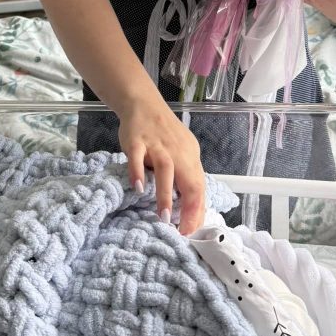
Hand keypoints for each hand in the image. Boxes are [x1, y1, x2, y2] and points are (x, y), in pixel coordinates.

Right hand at [118, 97, 205, 234]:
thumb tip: (191, 206)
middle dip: (188, 208)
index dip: (197, 211)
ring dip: (165, 194)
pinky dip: (138, 172)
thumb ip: (185, 175)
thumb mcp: (181, 153)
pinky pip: (137, 157)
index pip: (199, 187)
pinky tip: (138, 188)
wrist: (144, 104)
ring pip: (166, 171)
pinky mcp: (137, 141)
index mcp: (190, 157)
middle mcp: (177, 152)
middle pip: (189, 180)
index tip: (191, 231)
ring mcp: (157, 145)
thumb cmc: (163, 133)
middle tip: (181, 231)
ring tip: (164, 216)